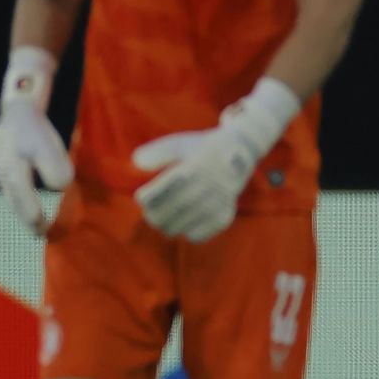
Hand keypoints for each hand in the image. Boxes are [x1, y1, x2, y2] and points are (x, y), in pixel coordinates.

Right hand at [0, 48, 73, 234]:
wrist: (18, 108)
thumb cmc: (35, 127)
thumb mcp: (48, 146)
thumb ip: (54, 167)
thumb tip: (61, 187)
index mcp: (13, 171)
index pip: (24, 200)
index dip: (33, 215)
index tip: (44, 228)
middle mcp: (4, 174)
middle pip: (15, 202)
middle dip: (27, 218)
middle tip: (40, 234)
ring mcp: (2, 170)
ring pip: (12, 196)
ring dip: (23, 211)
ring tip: (34, 225)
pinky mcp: (5, 165)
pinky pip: (13, 189)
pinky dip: (20, 199)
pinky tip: (28, 204)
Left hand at [132, 125, 254, 241]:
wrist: (242, 150)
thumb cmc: (203, 148)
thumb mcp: (181, 143)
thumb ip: (158, 152)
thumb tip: (135, 162)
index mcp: (193, 167)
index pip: (161, 191)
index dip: (146, 198)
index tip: (141, 197)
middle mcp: (206, 185)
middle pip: (167, 213)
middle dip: (153, 216)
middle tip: (150, 214)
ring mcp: (217, 202)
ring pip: (180, 227)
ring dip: (168, 225)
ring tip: (166, 219)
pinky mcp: (225, 215)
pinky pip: (198, 235)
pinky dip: (187, 232)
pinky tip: (186, 223)